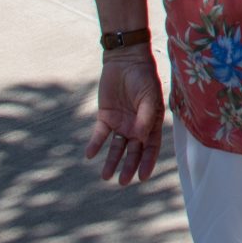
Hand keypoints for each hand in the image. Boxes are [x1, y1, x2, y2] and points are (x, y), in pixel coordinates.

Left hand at [84, 50, 164, 186]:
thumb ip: (145, 117)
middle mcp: (136, 126)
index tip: (143, 177)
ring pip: (116, 147)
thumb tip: (139, 138)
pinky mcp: (105, 117)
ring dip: (112, 161)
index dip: (148, 162)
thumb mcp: (149, 96)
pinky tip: (90, 154)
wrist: (125, 60)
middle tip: (123, 182)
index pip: (151, 147)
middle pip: (133, 151)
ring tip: (106, 176)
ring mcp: (121, 122)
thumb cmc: (143, 77)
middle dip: (129, 166)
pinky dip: (95, 144)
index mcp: (151, 123)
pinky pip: (100, 135)